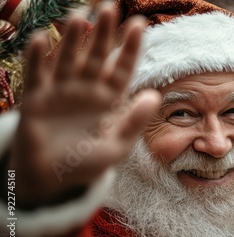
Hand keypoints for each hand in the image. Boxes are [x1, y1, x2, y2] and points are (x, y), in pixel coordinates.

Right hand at [9, 7, 160, 207]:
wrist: (51, 178)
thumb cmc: (87, 164)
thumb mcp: (116, 146)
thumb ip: (134, 122)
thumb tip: (154, 95)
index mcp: (110, 99)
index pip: (122, 68)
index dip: (130, 47)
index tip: (139, 24)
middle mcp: (87, 89)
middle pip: (97, 55)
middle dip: (104, 32)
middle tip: (110, 7)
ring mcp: (61, 91)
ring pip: (69, 58)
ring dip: (73, 39)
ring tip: (81, 17)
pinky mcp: (36, 98)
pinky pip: (37, 74)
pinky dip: (37, 58)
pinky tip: (42, 39)